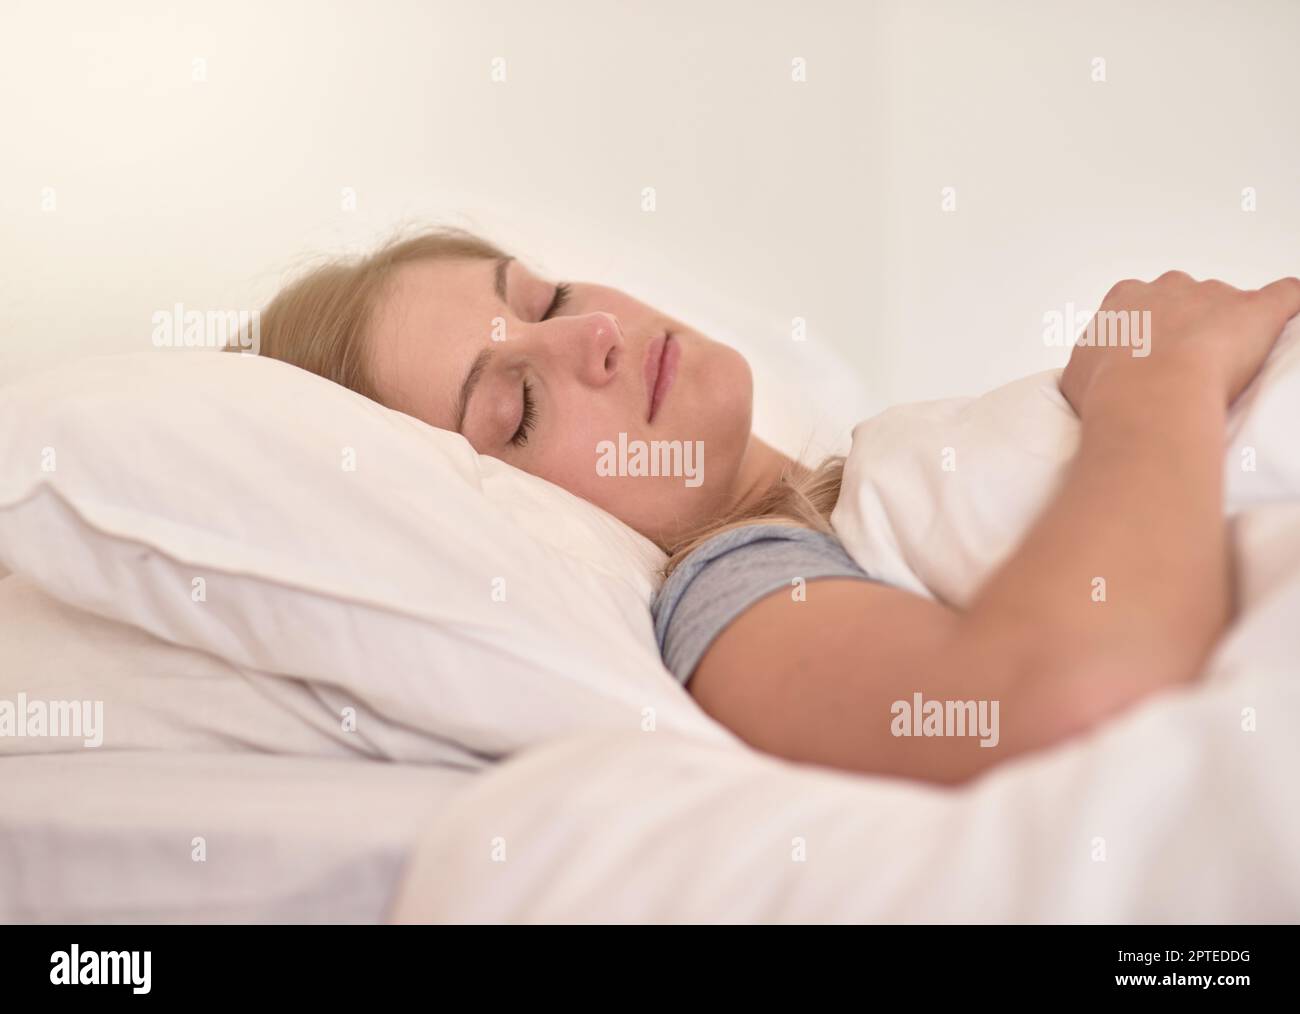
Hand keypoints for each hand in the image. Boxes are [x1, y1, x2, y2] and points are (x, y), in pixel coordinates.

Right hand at [1060, 271, 1299, 417]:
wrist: (1149, 395)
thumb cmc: (1109, 391)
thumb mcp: (1075, 376)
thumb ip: (1089, 363)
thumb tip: (1093, 373)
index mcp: (1124, 297)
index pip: (1138, 303)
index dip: (1145, 333)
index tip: (1146, 360)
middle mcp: (1168, 286)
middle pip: (1184, 298)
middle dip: (1187, 326)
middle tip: (1184, 367)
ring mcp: (1215, 294)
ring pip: (1228, 304)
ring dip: (1229, 329)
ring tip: (1227, 369)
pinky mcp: (1260, 308)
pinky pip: (1286, 296)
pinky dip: (1287, 306)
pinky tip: (1287, 319)